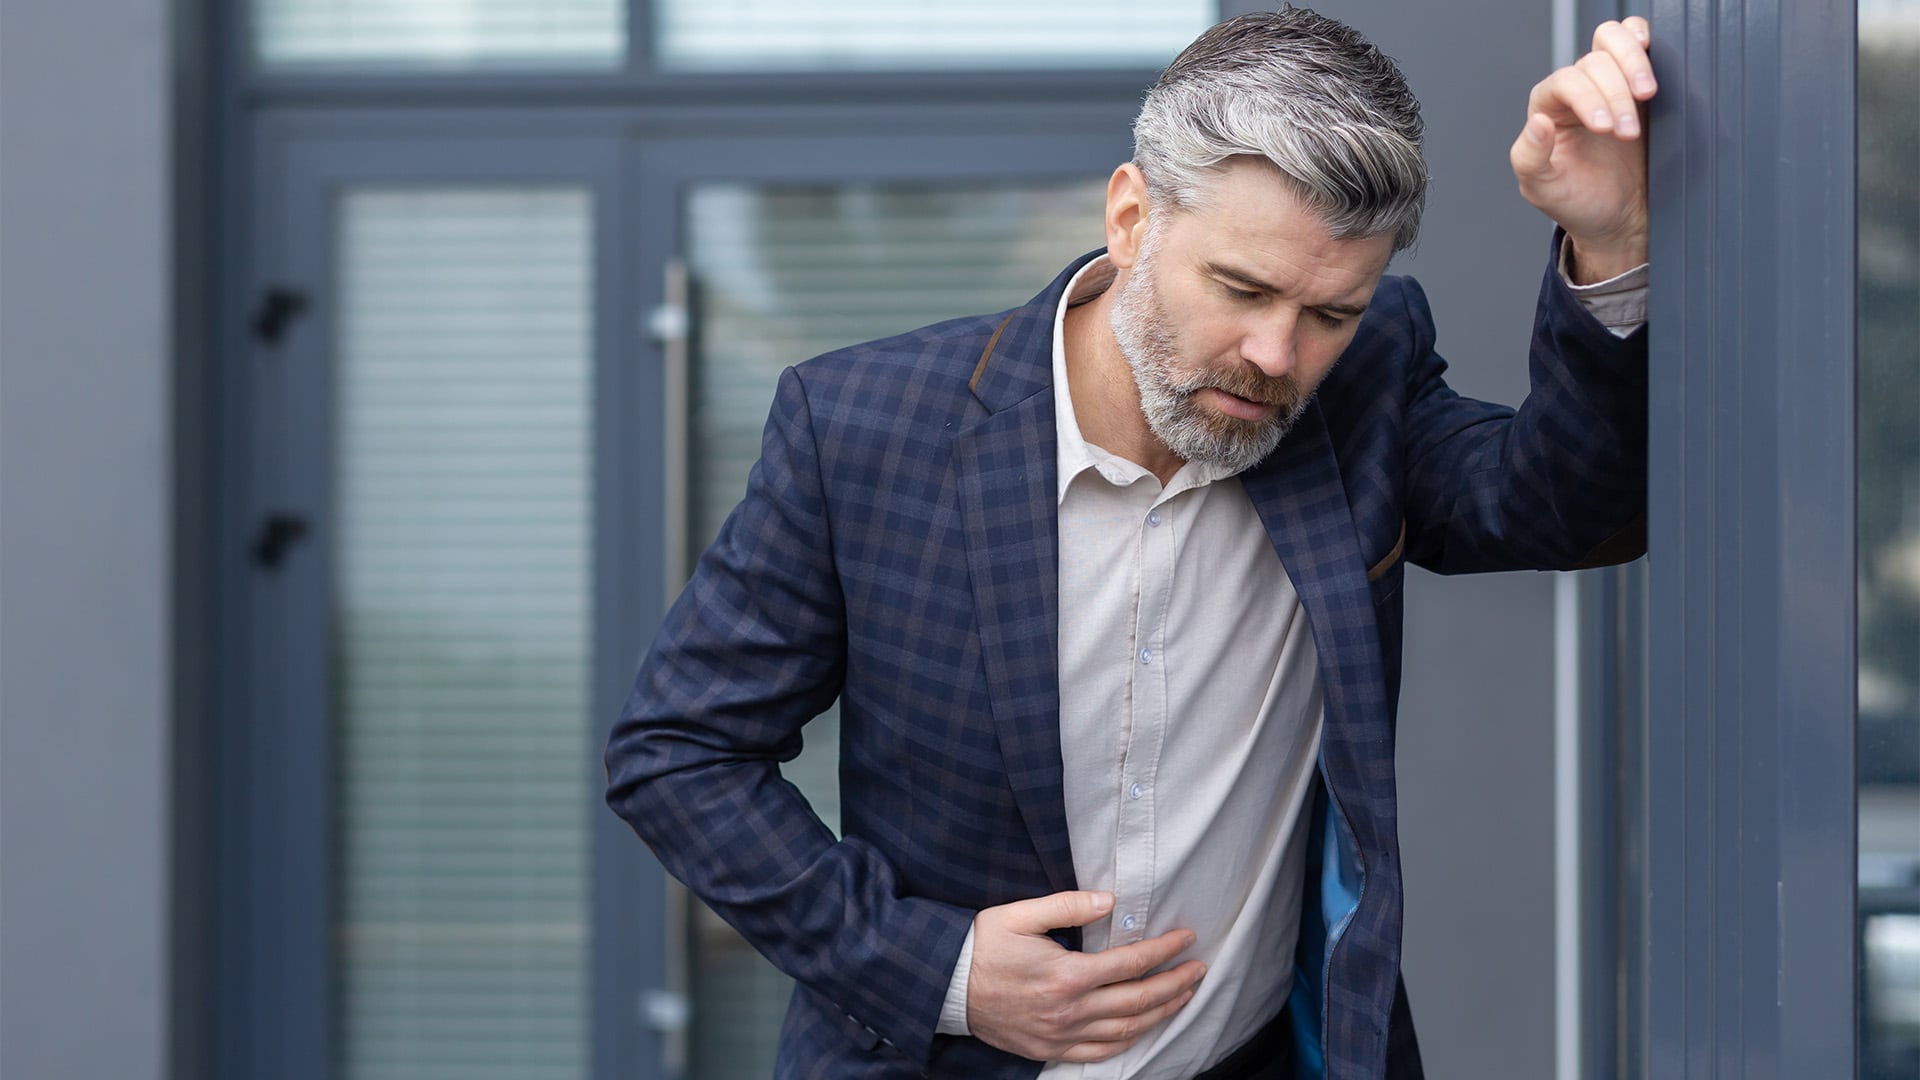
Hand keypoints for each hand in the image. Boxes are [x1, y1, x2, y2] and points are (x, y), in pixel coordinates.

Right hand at [965, 890, 1205, 1062]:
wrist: (945, 985)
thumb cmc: (982, 945)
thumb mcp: (1019, 914)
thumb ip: (1067, 906)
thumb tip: (1110, 901)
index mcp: (1067, 975)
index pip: (1132, 963)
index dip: (1165, 950)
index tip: (1187, 939)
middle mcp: (1070, 1010)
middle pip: (1139, 1000)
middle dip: (1175, 984)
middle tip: (1199, 970)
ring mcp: (1061, 1034)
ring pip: (1126, 1030)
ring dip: (1161, 1013)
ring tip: (1183, 997)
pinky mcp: (1050, 1049)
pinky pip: (1100, 1053)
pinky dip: (1128, 1042)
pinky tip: (1143, 1029)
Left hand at [1510, 17, 1656, 281]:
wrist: (1618, 217)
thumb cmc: (1578, 201)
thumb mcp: (1543, 189)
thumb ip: (1530, 158)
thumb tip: (1537, 123)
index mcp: (1547, 110)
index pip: (1564, 82)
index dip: (1586, 98)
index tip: (1605, 128)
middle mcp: (1576, 91)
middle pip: (1594, 62)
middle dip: (1615, 94)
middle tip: (1629, 132)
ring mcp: (1608, 83)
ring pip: (1614, 41)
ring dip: (1633, 64)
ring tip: (1647, 96)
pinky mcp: (1638, 84)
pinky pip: (1638, 43)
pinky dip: (1645, 45)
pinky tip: (1652, 70)